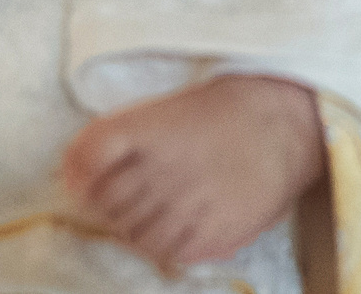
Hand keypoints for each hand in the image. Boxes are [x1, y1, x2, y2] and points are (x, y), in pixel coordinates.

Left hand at [61, 72, 323, 271]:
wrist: (289, 125)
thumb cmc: (226, 112)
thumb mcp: (169, 108)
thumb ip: (118, 138)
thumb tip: (71, 177)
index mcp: (153, 128)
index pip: (89, 156)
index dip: (81, 171)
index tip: (89, 176)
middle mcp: (166, 167)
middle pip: (106, 201)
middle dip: (110, 201)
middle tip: (134, 193)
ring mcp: (190, 205)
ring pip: (133, 234)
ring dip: (135, 227)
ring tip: (160, 210)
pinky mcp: (213, 235)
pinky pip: (169, 253)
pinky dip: (166, 244)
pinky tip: (181, 223)